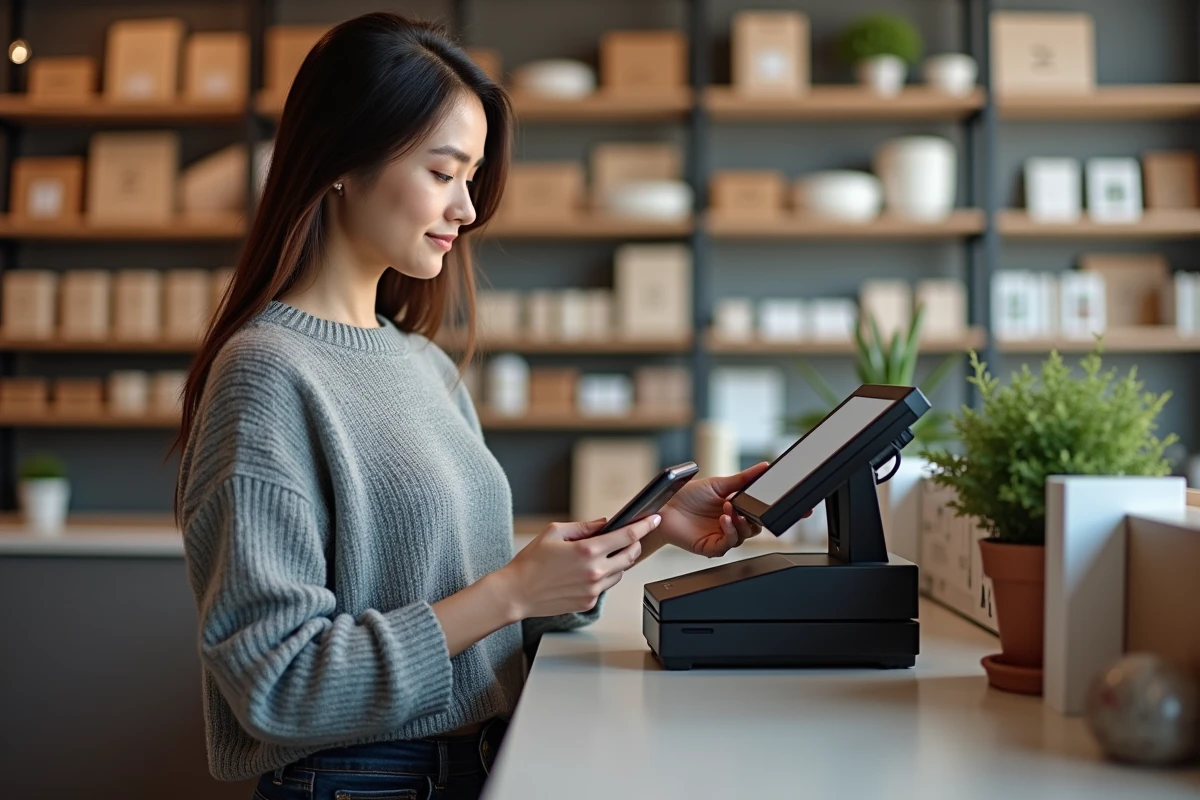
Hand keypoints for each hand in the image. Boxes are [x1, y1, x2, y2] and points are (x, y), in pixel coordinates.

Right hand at [499, 515, 661, 618]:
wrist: (517, 593)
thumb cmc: (531, 562)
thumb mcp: (554, 532)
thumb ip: (583, 526)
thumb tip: (604, 523)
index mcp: (588, 550)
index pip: (628, 536)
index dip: (644, 526)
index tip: (654, 519)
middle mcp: (595, 571)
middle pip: (631, 555)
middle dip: (635, 544)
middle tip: (629, 537)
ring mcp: (594, 590)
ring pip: (620, 572)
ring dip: (618, 561)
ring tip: (601, 555)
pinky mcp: (589, 603)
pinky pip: (606, 586)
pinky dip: (603, 576)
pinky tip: (587, 571)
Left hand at [658, 462, 810, 557]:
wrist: (665, 506)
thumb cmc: (688, 495)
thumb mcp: (720, 483)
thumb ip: (744, 479)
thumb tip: (764, 466)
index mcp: (738, 509)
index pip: (764, 512)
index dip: (782, 513)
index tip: (803, 510)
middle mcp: (732, 524)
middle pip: (758, 526)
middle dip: (760, 517)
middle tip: (748, 506)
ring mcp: (723, 536)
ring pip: (744, 536)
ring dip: (740, 522)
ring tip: (729, 508)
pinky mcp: (711, 547)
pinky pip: (728, 544)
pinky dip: (730, 531)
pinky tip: (724, 519)